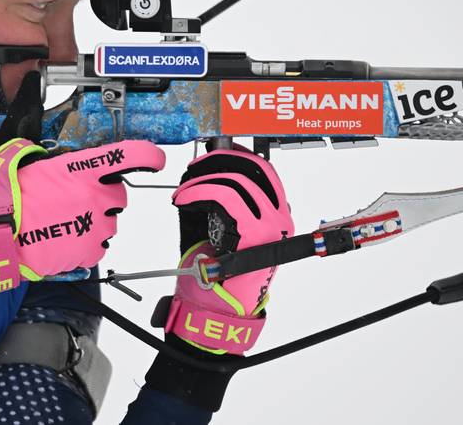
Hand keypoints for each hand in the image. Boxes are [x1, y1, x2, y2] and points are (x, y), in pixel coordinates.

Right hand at [0, 70, 164, 306]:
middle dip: (100, 191)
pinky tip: (59, 234)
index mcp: (83, 168)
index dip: (148, 155)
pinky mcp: (87, 254)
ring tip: (60, 217)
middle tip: (69, 194)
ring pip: (108, 219)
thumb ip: (32, 119)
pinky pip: (97, 245)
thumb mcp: (14, 146)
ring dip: (92, 217)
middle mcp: (97, 198)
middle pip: (118, 191)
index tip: (153, 158)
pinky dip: (83, 241)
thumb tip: (31, 82)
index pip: (132, 155)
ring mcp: (94, 228)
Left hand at [163, 148, 292, 354]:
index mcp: (275, 215)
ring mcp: (271, 226)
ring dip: (201, 180)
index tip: (213, 152)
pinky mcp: (255, 234)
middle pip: (254, 168)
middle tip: (193, 167)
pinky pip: (224, 197)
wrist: (219, 310)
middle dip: (219, 160)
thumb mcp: (217, 228)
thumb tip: (200, 172)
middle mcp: (280, 218)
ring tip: (182, 192)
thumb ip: (216, 202)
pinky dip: (198, 192)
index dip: (237, 155)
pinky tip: (183, 200)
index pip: (264, 171)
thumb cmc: (217, 274)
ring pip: (236, 181)